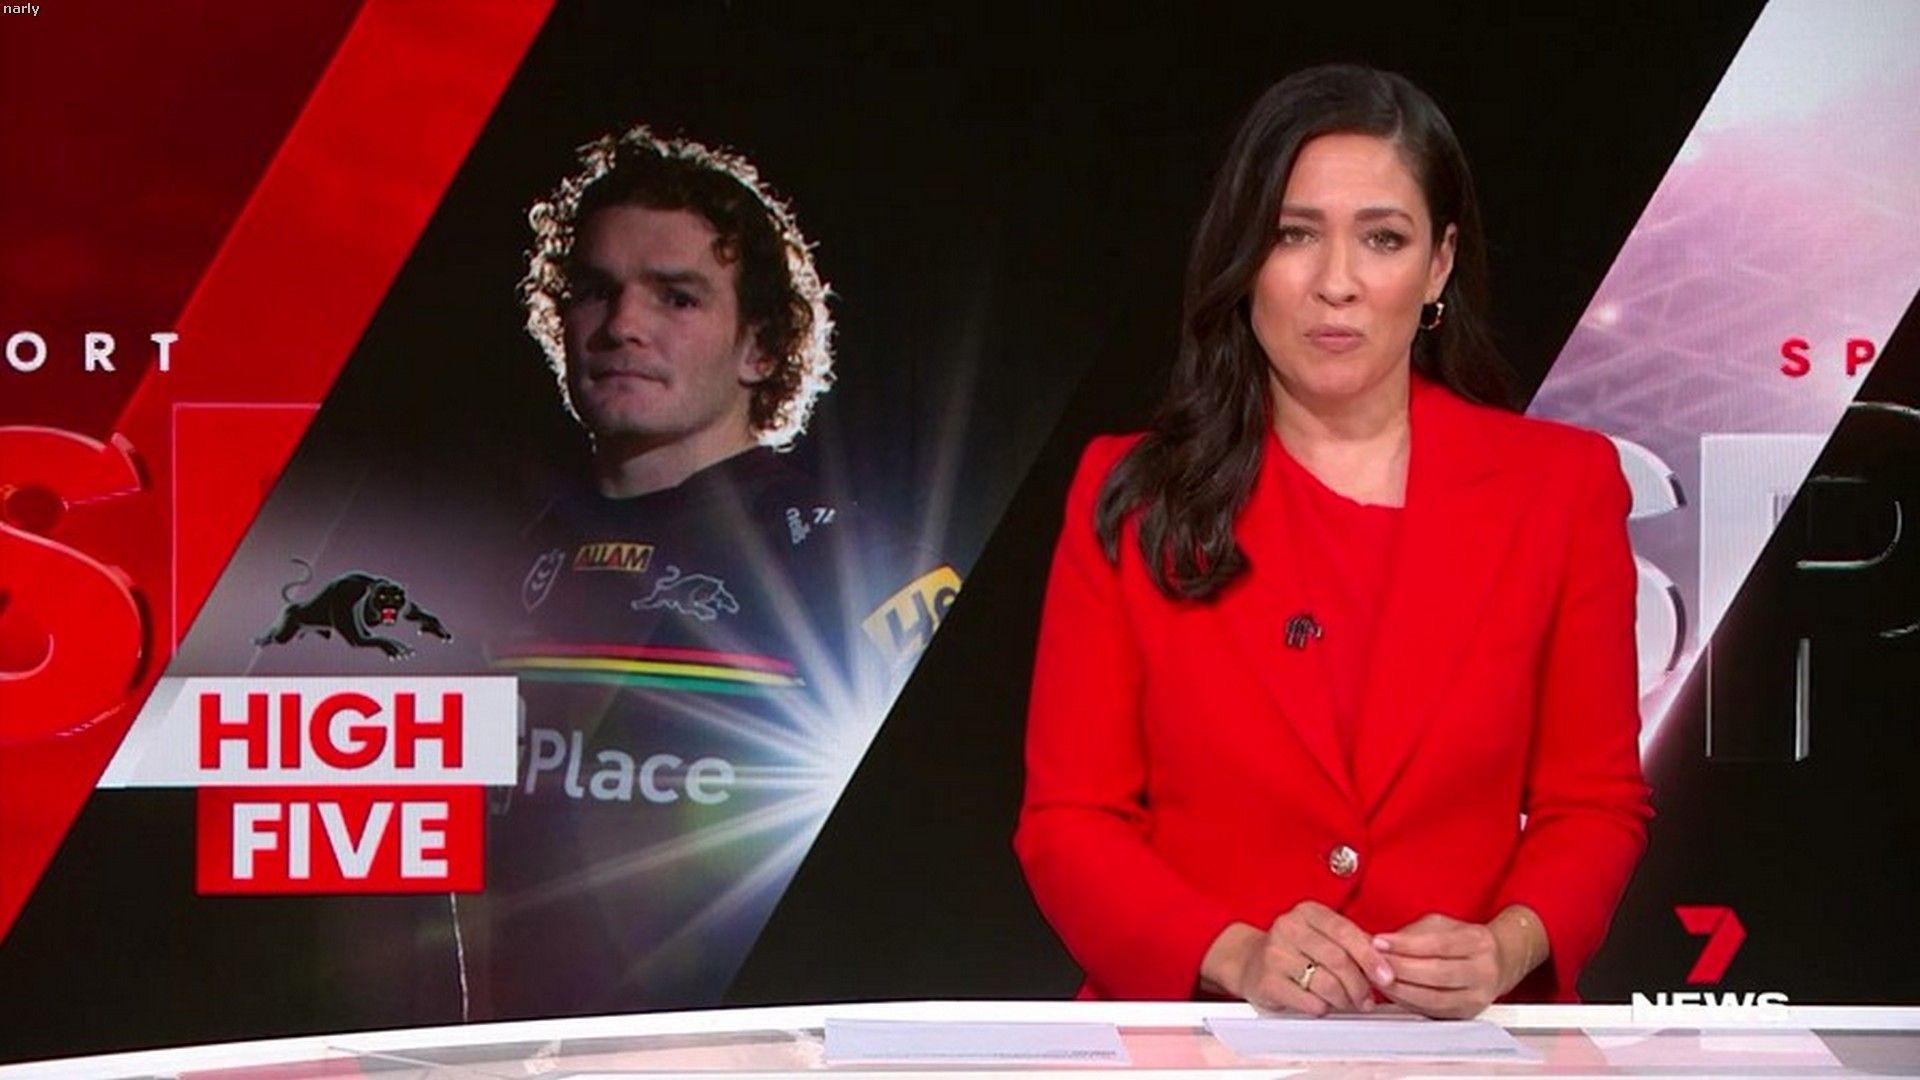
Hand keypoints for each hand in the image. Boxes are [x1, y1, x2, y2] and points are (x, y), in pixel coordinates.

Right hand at [1201, 902, 1394, 1015]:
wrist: (1250, 962)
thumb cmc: (1295, 950)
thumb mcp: (1321, 935)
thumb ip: (1352, 942)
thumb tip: (1386, 961)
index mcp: (1307, 912)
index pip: (1345, 931)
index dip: (1370, 957)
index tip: (1386, 976)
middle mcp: (1288, 927)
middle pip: (1338, 959)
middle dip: (1360, 985)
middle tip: (1367, 999)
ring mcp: (1274, 953)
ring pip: (1325, 983)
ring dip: (1344, 1000)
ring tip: (1347, 1004)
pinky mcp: (1267, 981)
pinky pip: (1308, 1001)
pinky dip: (1323, 1008)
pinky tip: (1322, 1005)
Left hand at [1374, 909, 1542, 1018]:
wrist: (1498, 963)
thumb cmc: (1464, 942)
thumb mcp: (1443, 926)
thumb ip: (1414, 933)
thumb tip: (1381, 943)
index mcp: (1478, 942)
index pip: (1438, 944)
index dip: (1405, 944)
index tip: (1379, 942)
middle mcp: (1483, 971)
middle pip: (1436, 974)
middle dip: (1400, 969)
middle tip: (1374, 963)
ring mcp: (1477, 997)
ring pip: (1433, 998)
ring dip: (1400, 990)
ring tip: (1378, 979)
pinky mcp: (1466, 1014)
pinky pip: (1432, 1011)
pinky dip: (1408, 1003)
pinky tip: (1392, 992)